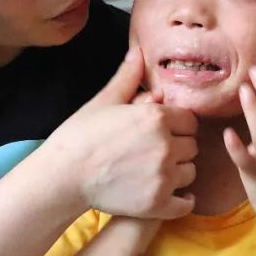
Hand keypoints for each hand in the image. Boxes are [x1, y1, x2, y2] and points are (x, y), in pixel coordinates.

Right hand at [45, 48, 197, 219]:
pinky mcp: (156, 203)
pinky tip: (169, 194)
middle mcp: (165, 146)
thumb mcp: (104, 101)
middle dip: (178, 147)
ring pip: (190, 173)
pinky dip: (181, 200)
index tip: (162, 132)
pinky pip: (186, 203)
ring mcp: (163, 177)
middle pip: (192, 146)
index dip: (177, 126)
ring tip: (156, 172)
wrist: (63, 175)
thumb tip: (138, 52)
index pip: (189, 121)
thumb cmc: (80, 135)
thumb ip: (127, 78)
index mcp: (157, 117)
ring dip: (178, 173)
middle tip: (156, 152)